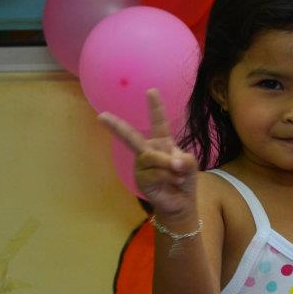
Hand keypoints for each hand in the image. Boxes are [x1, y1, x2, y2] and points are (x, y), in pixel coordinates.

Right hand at [99, 89, 197, 220]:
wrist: (180, 203)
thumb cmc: (184, 180)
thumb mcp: (190, 166)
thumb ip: (185, 160)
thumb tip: (174, 164)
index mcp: (162, 143)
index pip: (159, 123)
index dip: (156, 107)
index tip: (151, 91)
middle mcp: (148, 151)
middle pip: (131, 136)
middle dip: (116, 126)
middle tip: (101, 116)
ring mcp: (142, 165)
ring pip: (152, 157)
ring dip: (170, 167)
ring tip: (179, 176)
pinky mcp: (140, 179)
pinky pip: (154, 173)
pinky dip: (168, 177)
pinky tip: (172, 182)